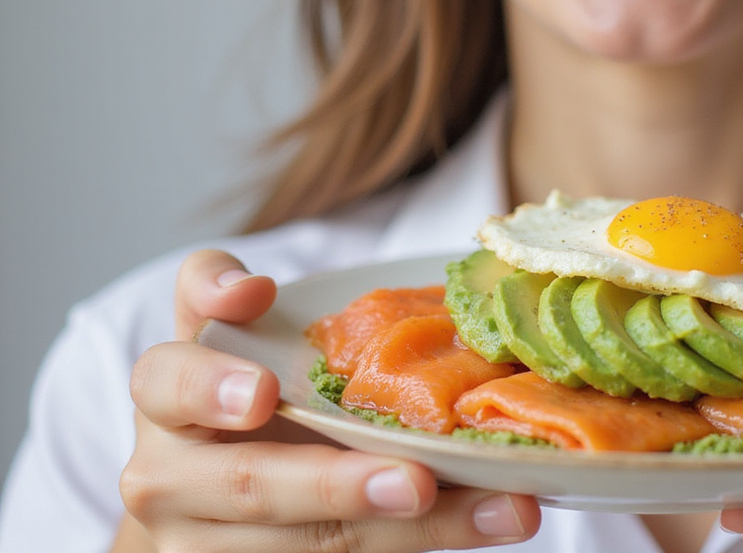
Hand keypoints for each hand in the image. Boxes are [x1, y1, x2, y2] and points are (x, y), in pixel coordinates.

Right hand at [114, 249, 540, 552]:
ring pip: (314, 544)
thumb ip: (230, 293)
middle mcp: (169, 478)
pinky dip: (425, 542)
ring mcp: (204, 545)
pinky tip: (492, 519)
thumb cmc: (239, 391)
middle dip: (336, 485)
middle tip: (417, 481)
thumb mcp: (234, 335)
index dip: (210, 385)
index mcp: (167, 397)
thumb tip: (253, 287)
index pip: (167, 380)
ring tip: (503, 507)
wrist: (213, 499)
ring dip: (416, 530)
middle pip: (250, 486)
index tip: (265, 392)